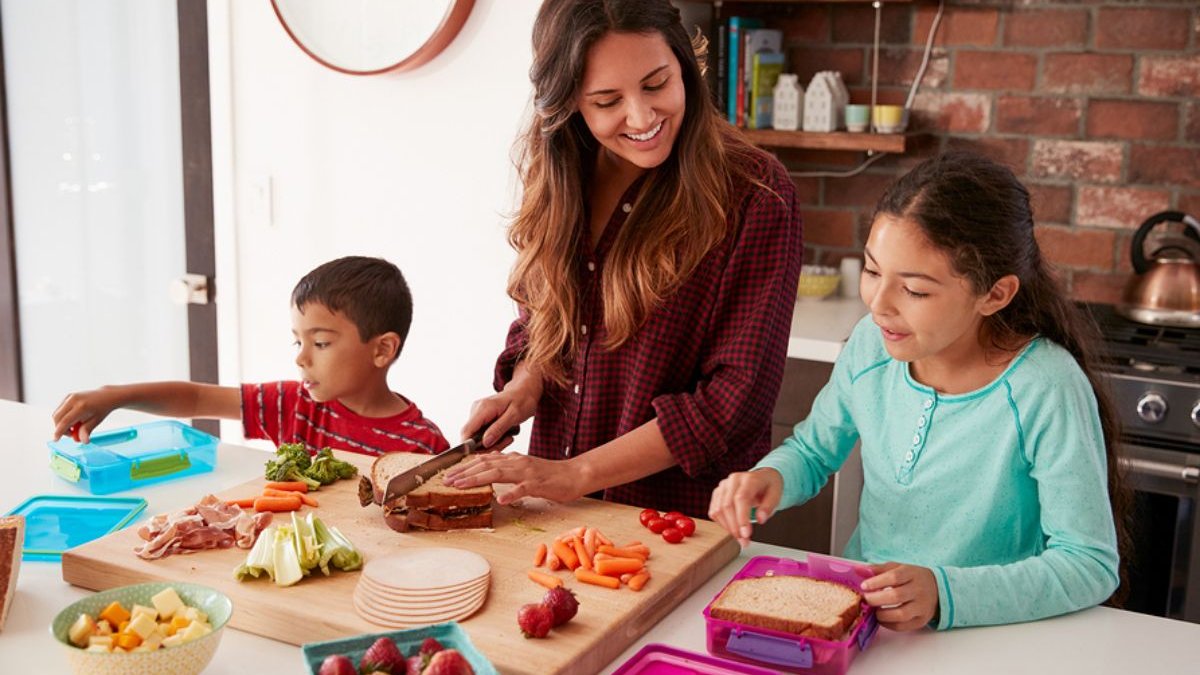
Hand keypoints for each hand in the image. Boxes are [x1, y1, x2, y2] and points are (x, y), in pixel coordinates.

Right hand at [51, 388, 122, 442]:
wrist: (105, 396)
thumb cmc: (101, 409)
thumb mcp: (96, 421)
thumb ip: (87, 431)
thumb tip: (84, 442)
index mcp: (82, 406)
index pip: (65, 421)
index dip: (59, 431)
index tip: (56, 440)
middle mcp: (73, 399)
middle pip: (57, 417)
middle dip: (60, 428)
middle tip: (71, 433)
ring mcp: (70, 396)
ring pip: (57, 414)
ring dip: (61, 423)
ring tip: (75, 426)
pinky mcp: (67, 396)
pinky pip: (59, 410)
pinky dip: (63, 417)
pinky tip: (74, 419)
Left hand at [443, 452, 583, 504]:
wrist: (574, 474)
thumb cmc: (550, 475)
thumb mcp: (525, 468)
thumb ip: (508, 466)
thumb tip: (490, 464)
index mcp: (513, 459)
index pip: (485, 460)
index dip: (465, 467)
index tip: (449, 474)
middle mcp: (517, 462)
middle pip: (486, 465)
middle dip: (464, 473)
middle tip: (446, 480)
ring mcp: (527, 472)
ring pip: (499, 473)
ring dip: (478, 479)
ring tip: (461, 486)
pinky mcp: (539, 484)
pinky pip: (523, 489)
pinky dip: (512, 493)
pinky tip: (501, 499)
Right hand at [460, 367, 541, 448]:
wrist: (524, 390)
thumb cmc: (522, 399)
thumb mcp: (514, 415)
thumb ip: (499, 428)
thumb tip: (485, 442)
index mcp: (483, 408)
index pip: (466, 431)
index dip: (471, 447)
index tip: (489, 452)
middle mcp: (476, 409)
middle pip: (471, 437)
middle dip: (488, 446)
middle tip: (507, 441)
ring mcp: (477, 413)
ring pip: (476, 437)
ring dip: (492, 443)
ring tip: (508, 437)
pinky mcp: (480, 417)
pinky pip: (480, 433)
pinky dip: (492, 438)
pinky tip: (504, 434)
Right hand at [708, 469, 782, 546]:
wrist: (762, 478)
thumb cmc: (768, 487)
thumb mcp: (776, 495)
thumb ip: (768, 507)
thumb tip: (761, 519)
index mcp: (749, 479)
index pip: (741, 498)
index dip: (742, 518)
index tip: (746, 534)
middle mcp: (733, 480)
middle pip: (727, 505)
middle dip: (734, 527)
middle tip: (744, 541)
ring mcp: (723, 486)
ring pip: (718, 510)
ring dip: (727, 527)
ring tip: (740, 538)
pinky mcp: (717, 493)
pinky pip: (714, 511)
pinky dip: (722, 523)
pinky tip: (732, 529)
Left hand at [861, 562, 938, 630]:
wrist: (938, 589)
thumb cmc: (912, 577)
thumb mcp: (898, 568)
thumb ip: (878, 569)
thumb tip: (857, 570)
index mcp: (911, 574)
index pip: (894, 577)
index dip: (877, 582)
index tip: (863, 586)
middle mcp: (918, 590)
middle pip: (896, 596)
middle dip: (876, 599)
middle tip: (865, 600)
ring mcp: (921, 607)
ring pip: (900, 614)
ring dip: (882, 614)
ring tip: (873, 611)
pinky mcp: (921, 620)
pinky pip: (903, 626)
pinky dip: (889, 625)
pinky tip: (882, 619)